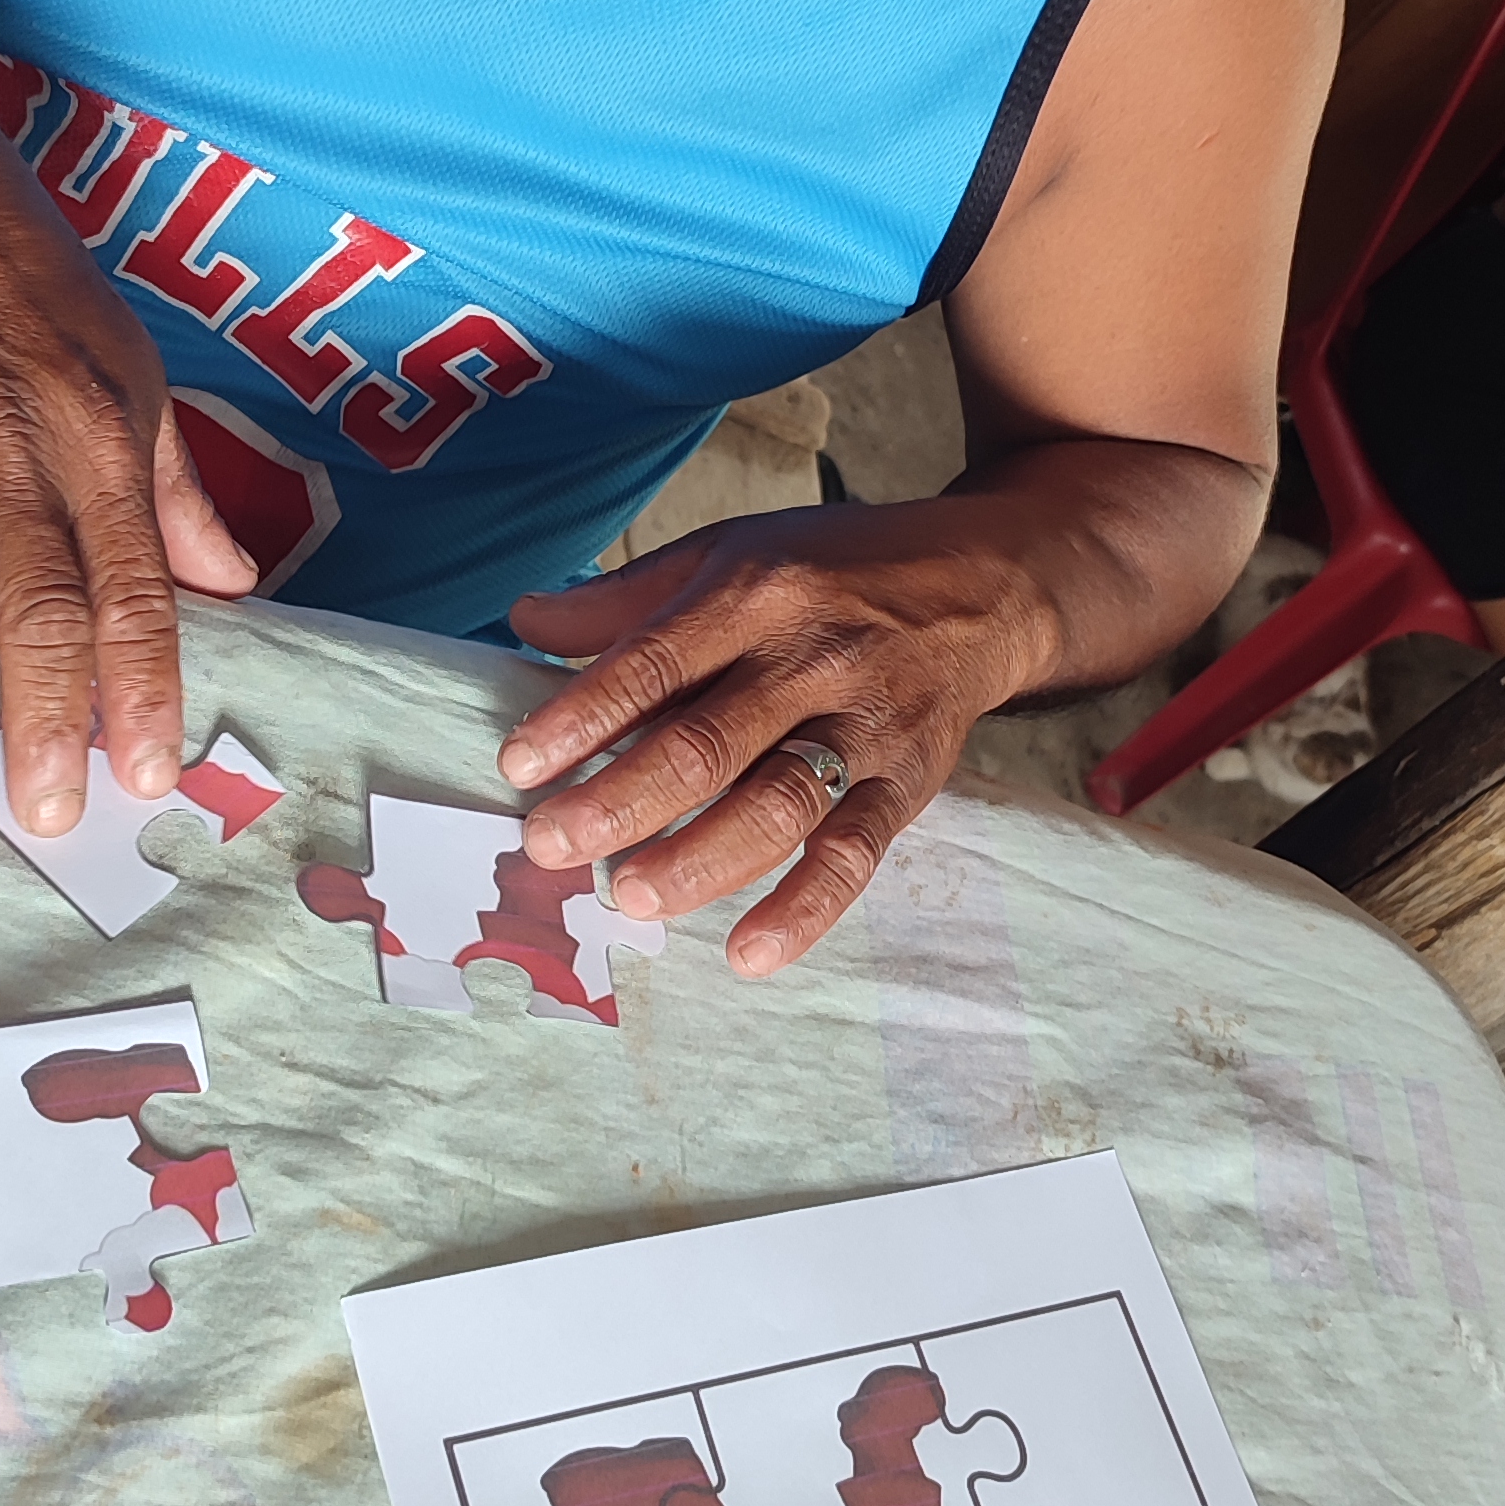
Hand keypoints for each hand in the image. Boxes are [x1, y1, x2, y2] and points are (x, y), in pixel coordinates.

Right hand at [0, 106, 253, 825]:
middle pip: (35, 593)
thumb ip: (174, 492)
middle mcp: (12, 441)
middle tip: (47, 812)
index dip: (142, 678)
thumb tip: (236, 584)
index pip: (132, 580)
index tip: (148, 770)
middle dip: (44, 708)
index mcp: (97, 439)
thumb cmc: (29, 287)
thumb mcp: (130, 372)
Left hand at [498, 502, 1067, 975]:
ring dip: (697, 859)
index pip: (654, 660)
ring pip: (775, 805)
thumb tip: (523, 621)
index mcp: (755, 594)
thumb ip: (628, 598)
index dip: (582, 716)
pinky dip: (804, 909)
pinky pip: (855, 854)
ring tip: (627, 897)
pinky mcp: (908, 783)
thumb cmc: (835, 571)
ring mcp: (864, 726)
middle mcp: (811, 658)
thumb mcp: (731, 552)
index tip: (517, 766)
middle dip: (621, 801)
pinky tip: (748, 954)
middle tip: (550, 847)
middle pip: (707, 743)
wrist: (987, 587)